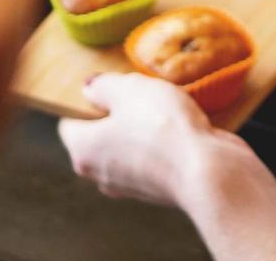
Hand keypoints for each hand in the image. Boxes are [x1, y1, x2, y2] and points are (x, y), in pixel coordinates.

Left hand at [58, 72, 247, 208]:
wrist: (207, 170)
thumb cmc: (163, 127)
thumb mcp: (129, 89)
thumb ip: (104, 86)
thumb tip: (91, 89)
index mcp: (82, 149)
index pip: (69, 121)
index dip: (87, 100)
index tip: (109, 87)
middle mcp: (99, 173)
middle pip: (100, 135)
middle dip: (119, 113)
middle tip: (141, 95)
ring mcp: (129, 185)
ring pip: (129, 147)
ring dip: (144, 128)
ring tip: (167, 110)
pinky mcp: (157, 189)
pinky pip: (153, 159)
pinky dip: (164, 145)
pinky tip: (182, 130)